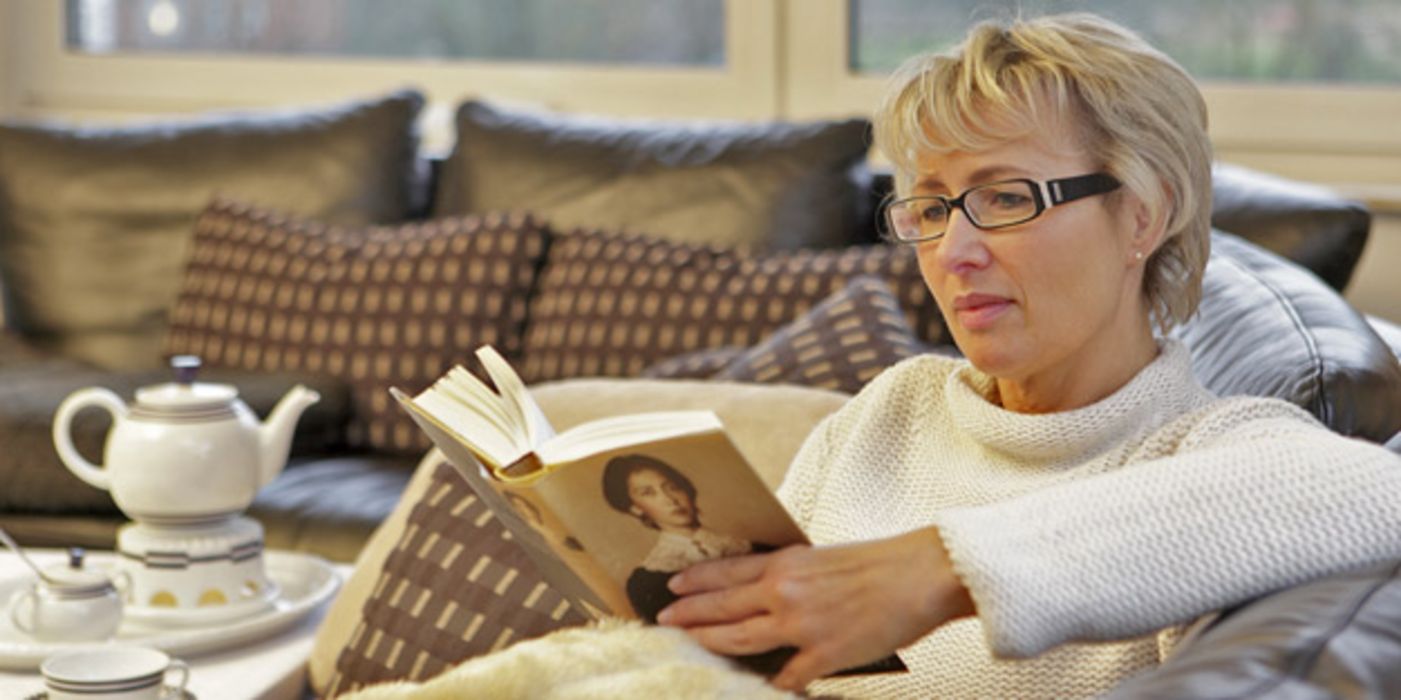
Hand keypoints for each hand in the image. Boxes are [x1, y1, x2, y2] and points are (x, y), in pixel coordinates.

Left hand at [656, 527, 974, 691]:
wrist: (919, 574)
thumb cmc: (879, 563)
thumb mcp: (823, 558)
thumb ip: (791, 574)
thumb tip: (766, 591)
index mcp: (786, 563)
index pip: (725, 572)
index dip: (694, 583)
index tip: (672, 588)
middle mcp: (783, 592)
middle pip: (719, 607)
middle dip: (687, 615)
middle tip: (664, 620)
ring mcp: (800, 625)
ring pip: (737, 640)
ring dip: (708, 644)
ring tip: (689, 645)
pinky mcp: (822, 655)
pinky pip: (784, 676)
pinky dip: (772, 682)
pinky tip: (760, 686)